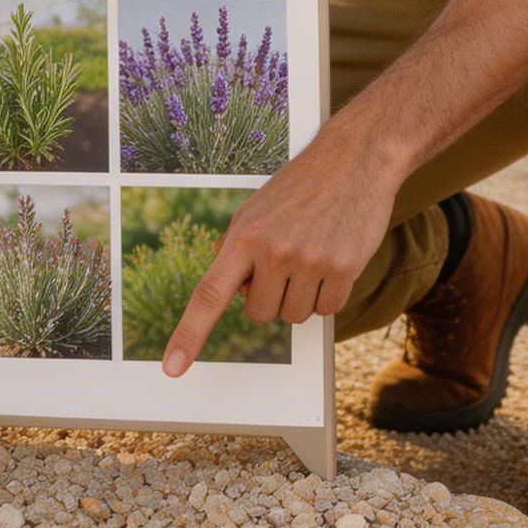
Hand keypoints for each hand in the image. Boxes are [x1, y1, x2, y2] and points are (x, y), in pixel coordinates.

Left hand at [158, 127, 395, 376]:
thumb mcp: (255, 210)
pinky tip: (334, 259)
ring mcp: (309, 260)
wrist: (355, 158)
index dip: (188, 335)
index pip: (209, 296)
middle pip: (259, 314)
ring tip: (312, 253)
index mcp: (243, 236)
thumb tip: (226, 294)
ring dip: (301, 296)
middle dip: (269, 297)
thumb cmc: (300, 187)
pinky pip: (328, 310)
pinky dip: (329, 294)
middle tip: (285, 261)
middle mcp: (273, 251)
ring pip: (294, 316)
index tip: (172, 368)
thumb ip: (236, 251)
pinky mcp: (343, 268)